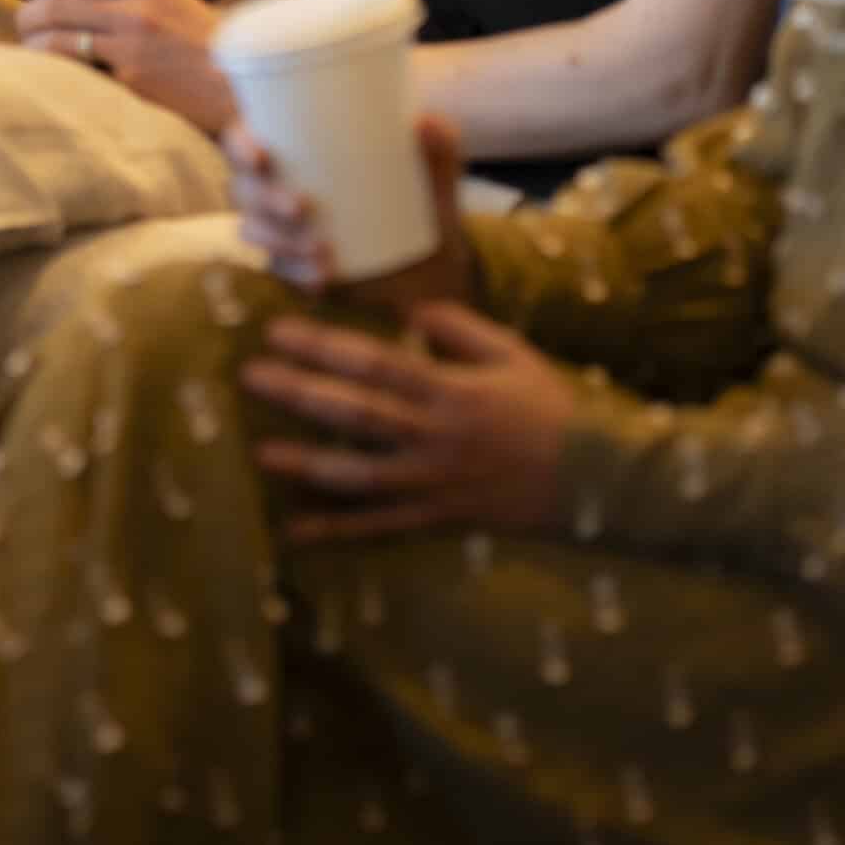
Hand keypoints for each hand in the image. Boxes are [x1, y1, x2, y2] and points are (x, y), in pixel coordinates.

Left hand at [17, 0, 233, 132]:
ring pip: (57, 42)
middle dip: (29, 12)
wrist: (238, 89)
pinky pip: (76, 73)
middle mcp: (137, 14)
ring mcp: (129, 52)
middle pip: (58, 4)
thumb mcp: (178, 0)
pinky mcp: (126, 87)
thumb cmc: (208, 44)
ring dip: (33, 43)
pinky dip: (55, 72)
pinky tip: (50, 74)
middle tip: (26, 18)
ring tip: (31, 46)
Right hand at [225, 112, 476, 312]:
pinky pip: (277, 270)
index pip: (243, 139)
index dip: (239, 145)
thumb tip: (423, 121)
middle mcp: (277, 185)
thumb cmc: (423, 202)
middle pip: (242, 187)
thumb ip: (438, 146)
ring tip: (323, 250)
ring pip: (253, 230)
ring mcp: (281, 229)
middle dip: (265, 199)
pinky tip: (320, 279)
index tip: (262, 156)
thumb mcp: (434, 177)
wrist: (435, 265)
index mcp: (294, 147)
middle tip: (302, 208)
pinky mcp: (292, 265)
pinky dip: (295, 273)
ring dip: (280, 240)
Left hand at [242, 294, 576, 542]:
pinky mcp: (438, 517)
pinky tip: (295, 531)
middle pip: (355, 414)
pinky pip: (380, 526)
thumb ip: (458, 326)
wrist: (596, 479)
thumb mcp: (510, 351)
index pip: (374, 363)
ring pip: (359, 475)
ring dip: (306, 465)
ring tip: (261, 452)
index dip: (322, 347)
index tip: (278, 331)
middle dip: (298, 394)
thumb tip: (408, 313)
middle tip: (248, 378)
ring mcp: (434, 482)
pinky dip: (336, 530)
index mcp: (450, 390)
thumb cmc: (551, 407)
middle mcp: (435, 437)